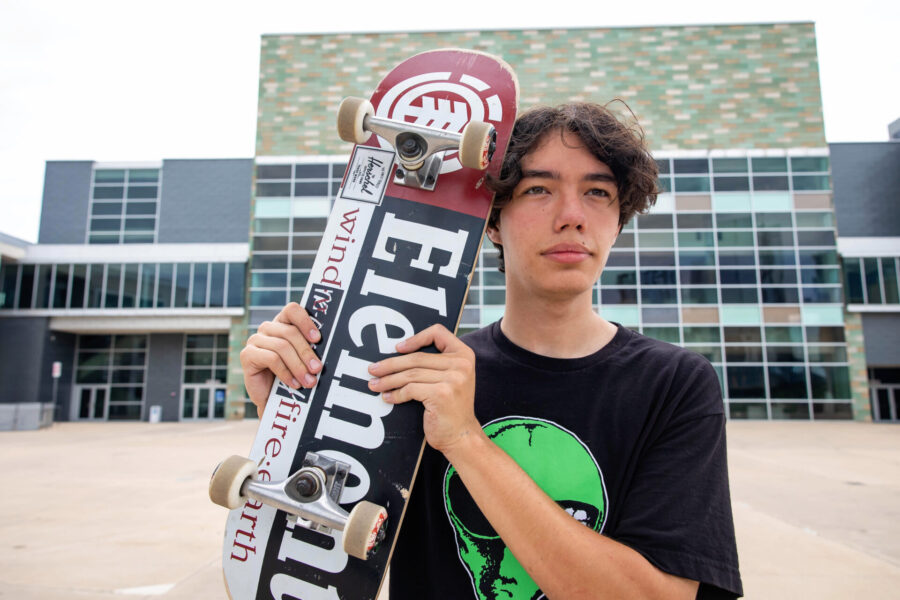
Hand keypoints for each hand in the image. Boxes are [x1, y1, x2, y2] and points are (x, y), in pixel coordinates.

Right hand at [240, 302, 322, 415]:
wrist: (274, 399)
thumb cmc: (293, 375)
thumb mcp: (303, 359)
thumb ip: (311, 348)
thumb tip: (328, 347)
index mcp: (283, 323)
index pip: (292, 310)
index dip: (305, 321)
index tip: (317, 339)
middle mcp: (268, 328)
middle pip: (290, 332)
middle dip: (306, 352)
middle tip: (317, 369)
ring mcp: (255, 340)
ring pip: (282, 347)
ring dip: (298, 366)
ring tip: (309, 381)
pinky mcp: (247, 354)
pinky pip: (271, 359)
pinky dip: (286, 372)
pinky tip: (294, 383)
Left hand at [367, 324, 480, 454]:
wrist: (462, 435)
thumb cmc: (452, 408)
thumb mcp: (452, 378)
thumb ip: (437, 364)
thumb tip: (400, 355)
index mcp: (464, 355)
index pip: (438, 333)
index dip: (416, 338)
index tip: (399, 348)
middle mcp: (461, 364)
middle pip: (417, 357)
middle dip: (390, 364)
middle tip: (373, 369)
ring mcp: (453, 379)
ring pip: (410, 374)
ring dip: (388, 380)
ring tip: (375, 384)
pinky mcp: (441, 394)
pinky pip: (410, 389)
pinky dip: (396, 394)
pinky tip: (388, 397)